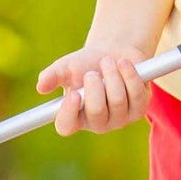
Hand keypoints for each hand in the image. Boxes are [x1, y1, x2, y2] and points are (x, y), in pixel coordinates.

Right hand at [36, 44, 150, 135]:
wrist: (113, 53)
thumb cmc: (85, 64)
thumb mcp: (66, 67)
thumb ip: (52, 76)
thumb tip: (41, 86)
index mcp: (74, 117)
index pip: (66, 126)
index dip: (68, 113)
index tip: (73, 94)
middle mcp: (97, 123)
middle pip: (96, 112)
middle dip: (95, 86)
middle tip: (93, 71)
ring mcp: (120, 119)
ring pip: (118, 100)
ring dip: (112, 75)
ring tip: (108, 61)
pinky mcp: (139, 109)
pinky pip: (136, 94)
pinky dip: (129, 74)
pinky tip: (124, 63)